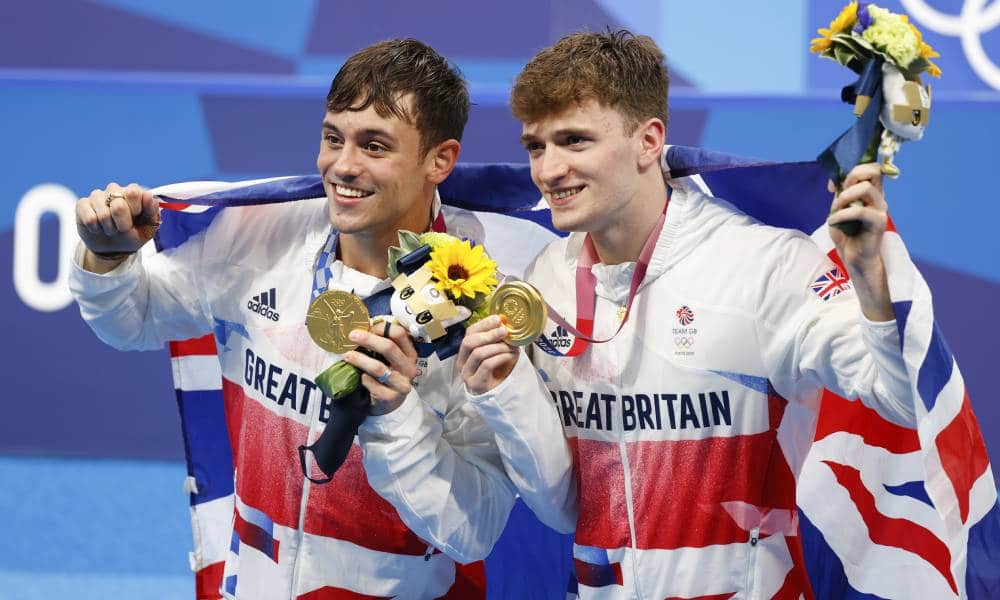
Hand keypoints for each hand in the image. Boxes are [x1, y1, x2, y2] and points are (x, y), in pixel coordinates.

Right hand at [76, 183, 159, 270]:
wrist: (113, 248)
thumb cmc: (133, 234)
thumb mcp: (148, 228)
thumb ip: (152, 212)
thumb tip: (148, 195)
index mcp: (134, 192)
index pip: (134, 192)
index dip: (135, 210)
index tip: (136, 218)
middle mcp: (115, 189)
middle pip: (119, 205)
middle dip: (123, 224)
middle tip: (123, 228)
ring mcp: (97, 195)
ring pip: (103, 214)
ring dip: (109, 228)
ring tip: (111, 229)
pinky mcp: (83, 204)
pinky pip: (89, 218)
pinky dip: (96, 229)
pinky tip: (98, 228)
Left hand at [342, 321, 418, 415]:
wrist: (389, 402)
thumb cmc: (388, 374)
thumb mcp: (389, 358)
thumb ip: (381, 344)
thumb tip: (363, 327)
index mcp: (410, 354)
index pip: (400, 334)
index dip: (382, 328)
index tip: (367, 327)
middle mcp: (409, 368)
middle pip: (389, 348)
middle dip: (368, 339)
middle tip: (352, 336)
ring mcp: (401, 384)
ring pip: (379, 368)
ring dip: (360, 360)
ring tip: (347, 356)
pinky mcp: (391, 398)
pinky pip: (374, 385)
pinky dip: (365, 379)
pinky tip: (360, 377)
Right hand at [457, 315, 518, 394]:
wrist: (498, 396)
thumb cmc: (497, 372)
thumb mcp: (498, 352)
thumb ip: (500, 339)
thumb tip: (507, 323)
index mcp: (466, 352)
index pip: (469, 333)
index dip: (483, 324)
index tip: (498, 319)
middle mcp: (462, 362)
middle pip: (469, 342)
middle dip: (488, 334)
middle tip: (504, 331)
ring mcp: (467, 374)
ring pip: (478, 353)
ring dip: (497, 347)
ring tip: (510, 346)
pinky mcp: (475, 384)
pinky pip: (486, 365)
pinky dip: (499, 357)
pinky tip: (509, 356)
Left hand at [826, 163, 892, 320]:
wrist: (854, 260)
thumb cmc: (847, 235)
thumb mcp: (838, 211)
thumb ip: (839, 196)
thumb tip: (835, 183)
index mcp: (870, 193)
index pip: (871, 167)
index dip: (851, 168)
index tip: (831, 185)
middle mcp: (878, 198)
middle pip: (874, 169)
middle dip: (851, 175)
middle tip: (838, 192)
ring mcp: (880, 209)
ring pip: (866, 188)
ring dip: (844, 197)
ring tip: (834, 211)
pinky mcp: (879, 223)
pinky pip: (859, 211)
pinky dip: (841, 215)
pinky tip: (833, 222)